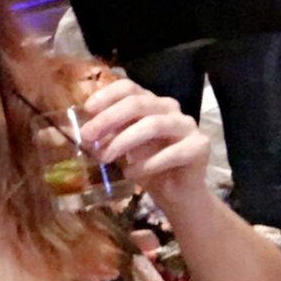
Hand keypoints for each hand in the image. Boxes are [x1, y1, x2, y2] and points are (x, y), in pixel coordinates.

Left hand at [79, 78, 209, 208]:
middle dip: (109, 118)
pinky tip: (130, 173)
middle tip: (87, 136)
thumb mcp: (120, 147)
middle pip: (138, 103)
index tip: (87, 109)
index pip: (129, 88)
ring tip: (105, 158)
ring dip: (124, 141)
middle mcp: (169, 108)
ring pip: (153, 124)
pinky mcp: (200, 147)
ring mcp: (187, 126)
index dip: (107, 95)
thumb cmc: (145, 165)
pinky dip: (147, 164)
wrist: (175, 192)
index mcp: (150, 103)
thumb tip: (80, 131)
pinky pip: (172, 152)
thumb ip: (105, 136)